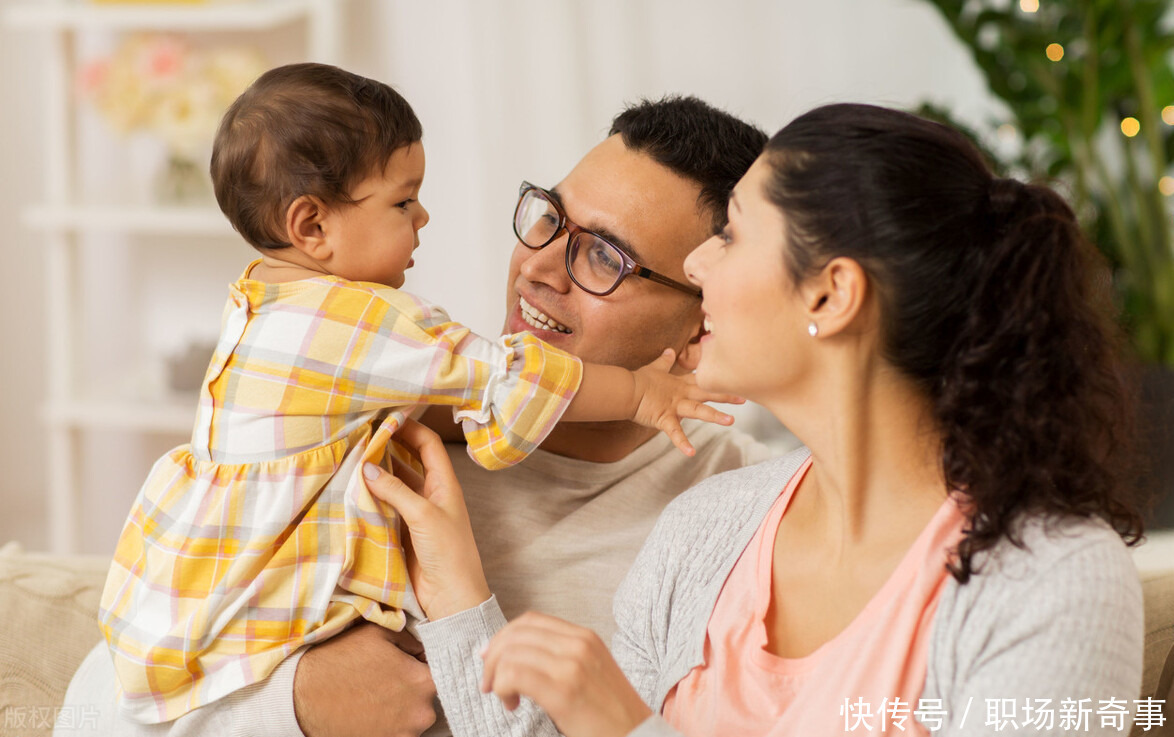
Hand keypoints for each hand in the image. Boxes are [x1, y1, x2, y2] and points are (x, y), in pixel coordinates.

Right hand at [294, 623, 435, 736]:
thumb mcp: (377, 633)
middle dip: (413, 688)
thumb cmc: (340, 660)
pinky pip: (398, 733)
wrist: (302, 697)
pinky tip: (371, 712)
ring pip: (414, 718)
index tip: (409, 663)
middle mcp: (421, 713)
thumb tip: (424, 647)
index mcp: (424, 681)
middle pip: (429, 698)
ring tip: (375, 696)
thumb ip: (411, 638)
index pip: (442, 670)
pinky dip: (389, 725)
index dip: (425, 665)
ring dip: (401, 708)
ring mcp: (405, 735)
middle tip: (387, 679)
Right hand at [363, 419, 491, 619]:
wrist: (452, 597)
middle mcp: (430, 494)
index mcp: (445, 484)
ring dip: (375, 472)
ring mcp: (415, 513)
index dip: (409, 428)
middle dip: (387, 447)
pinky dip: (369, 497)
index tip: (385, 416)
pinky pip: (383, 507)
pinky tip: (351, 489)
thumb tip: (367, 466)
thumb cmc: (449, 552)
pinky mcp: (401, 531)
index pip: (427, 445)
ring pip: (393, 484)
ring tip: (350, 457)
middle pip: (407, 461)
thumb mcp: (424, 516)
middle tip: (361, 435)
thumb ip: (396, 490)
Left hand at [480, 612, 651, 736]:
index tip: (490, 657)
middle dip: (493, 656)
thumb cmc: (610, 713)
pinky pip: (515, 675)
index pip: (531, 620)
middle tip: (488, 682)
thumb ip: (560, 657)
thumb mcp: (589, 672)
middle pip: (517, 633)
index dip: (504, 636)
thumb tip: (516, 654)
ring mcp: (572, 665)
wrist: (637, 736)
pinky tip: (512, 704)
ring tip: (505, 698)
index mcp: (585, 637)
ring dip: (495, 676)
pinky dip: (502, 687)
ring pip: (512, 653)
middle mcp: (579, 644)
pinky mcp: (564, 690)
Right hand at [632, 348, 743, 455]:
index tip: (735, 379)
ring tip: (730, 421)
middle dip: (726, 396)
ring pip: (698, 410)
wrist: (625, 389)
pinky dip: (683, 444)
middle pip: (707, 394)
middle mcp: (681, 395)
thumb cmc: (639, 380)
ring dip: (714, 416)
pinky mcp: (664, 419)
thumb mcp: (655, 368)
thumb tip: (670, 350)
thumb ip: (665, 361)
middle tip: (745, 399)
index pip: (703, 381)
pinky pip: (675, 433)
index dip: (718, 381)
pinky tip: (691, 453)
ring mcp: (674, 407)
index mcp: (680, 384)